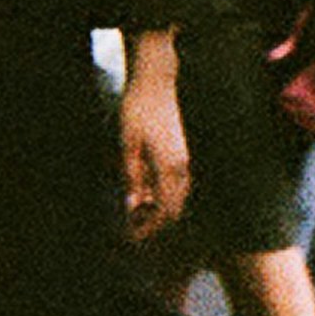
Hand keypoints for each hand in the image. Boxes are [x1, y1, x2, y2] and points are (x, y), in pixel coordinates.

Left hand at [118, 30, 190, 238]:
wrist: (159, 78)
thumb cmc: (140, 108)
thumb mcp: (127, 144)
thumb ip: (132, 177)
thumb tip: (133, 204)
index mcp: (169, 168)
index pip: (165, 211)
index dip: (150, 228)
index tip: (134, 237)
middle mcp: (183, 167)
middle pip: (175, 208)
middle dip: (155, 222)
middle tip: (134, 227)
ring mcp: (187, 158)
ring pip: (178, 195)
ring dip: (160, 207)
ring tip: (138, 209)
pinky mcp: (185, 150)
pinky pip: (178, 181)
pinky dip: (164, 192)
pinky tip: (148, 188)